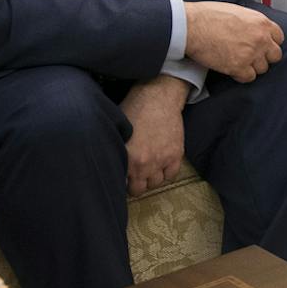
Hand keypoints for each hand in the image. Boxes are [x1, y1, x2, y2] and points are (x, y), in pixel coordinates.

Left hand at [121, 76, 189, 195]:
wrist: (157, 98)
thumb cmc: (132, 110)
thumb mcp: (117, 132)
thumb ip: (115, 152)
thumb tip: (110, 163)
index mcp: (126, 158)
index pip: (121, 184)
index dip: (119, 181)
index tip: (120, 177)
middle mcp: (144, 164)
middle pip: (139, 189)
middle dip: (135, 184)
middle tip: (133, 176)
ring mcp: (162, 160)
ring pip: (156, 183)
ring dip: (150, 179)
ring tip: (147, 170)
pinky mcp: (176, 154)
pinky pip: (171, 175)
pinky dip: (166, 173)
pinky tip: (160, 166)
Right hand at [185, 1, 283, 82]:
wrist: (190, 26)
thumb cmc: (207, 15)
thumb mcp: (237, 11)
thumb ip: (251, 22)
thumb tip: (252, 29)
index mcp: (261, 22)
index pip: (279, 38)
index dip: (269, 43)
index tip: (262, 46)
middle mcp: (261, 38)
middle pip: (275, 55)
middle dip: (264, 57)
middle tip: (251, 57)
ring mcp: (251, 54)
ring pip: (263, 68)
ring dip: (252, 67)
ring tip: (238, 62)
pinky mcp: (239, 67)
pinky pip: (249, 78)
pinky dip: (241, 75)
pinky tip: (232, 69)